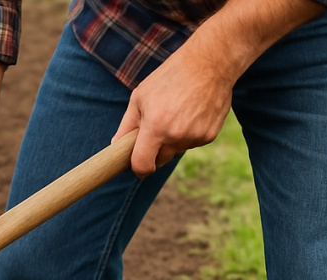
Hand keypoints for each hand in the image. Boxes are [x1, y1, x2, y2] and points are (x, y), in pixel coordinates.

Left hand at [113, 47, 233, 177]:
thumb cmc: (170, 77)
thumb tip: (116, 145)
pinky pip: (192, 143)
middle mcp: (176, 135)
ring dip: (172, 140)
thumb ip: (127, 125)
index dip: (138, 169)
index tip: (136, 166)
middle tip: (155, 129)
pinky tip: (191, 113)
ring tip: (176, 113)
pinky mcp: (210, 135)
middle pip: (160, 160)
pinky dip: (188, 134)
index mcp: (156, 126)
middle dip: (154, 151)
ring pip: (176, 151)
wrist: (209, 63)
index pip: (143, 165)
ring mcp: (195, 137)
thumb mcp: (140, 96)